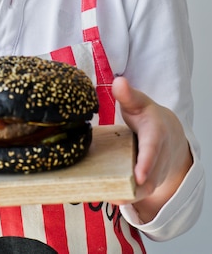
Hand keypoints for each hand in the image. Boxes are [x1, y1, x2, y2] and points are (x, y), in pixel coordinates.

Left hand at [111, 76, 192, 221]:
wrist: (171, 133)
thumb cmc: (149, 117)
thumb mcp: (139, 103)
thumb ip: (128, 95)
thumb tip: (119, 82)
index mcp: (156, 133)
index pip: (152, 148)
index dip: (146, 162)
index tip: (139, 176)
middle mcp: (160, 155)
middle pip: (150, 175)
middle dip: (134, 186)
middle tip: (113, 193)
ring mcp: (158, 170)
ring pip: (146, 189)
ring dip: (129, 195)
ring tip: (108, 197)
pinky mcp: (152, 181)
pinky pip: (141, 193)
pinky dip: (128, 197)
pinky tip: (110, 197)